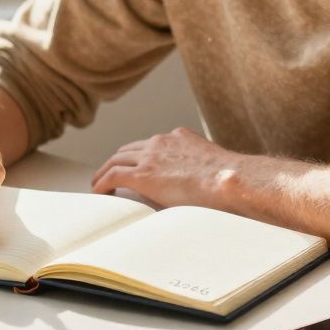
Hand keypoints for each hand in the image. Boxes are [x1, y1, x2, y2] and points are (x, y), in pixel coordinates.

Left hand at [90, 127, 246, 210]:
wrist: (227, 181)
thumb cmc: (230, 180)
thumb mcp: (215, 167)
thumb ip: (204, 170)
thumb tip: (208, 185)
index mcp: (180, 137)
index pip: (152, 144)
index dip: (140, 155)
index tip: (136, 165)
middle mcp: (162, 141)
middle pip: (130, 149)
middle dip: (118, 160)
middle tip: (110, 173)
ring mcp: (151, 156)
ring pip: (117, 159)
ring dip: (105, 171)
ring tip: (99, 184)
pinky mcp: (142, 174)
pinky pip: (113, 175)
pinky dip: (102, 182)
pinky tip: (98, 192)